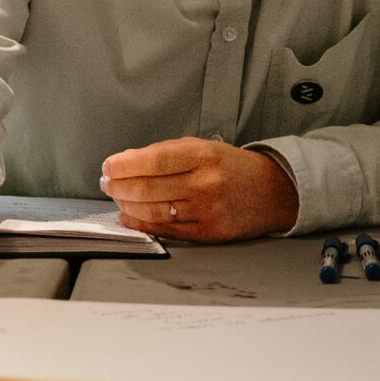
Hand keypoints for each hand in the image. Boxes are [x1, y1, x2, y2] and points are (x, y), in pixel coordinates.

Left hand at [100, 138, 298, 241]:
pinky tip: (129, 216)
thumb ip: (164, 153)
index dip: (124, 165)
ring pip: (153, 211)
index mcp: (203, 156)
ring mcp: (208, 211)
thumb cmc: (230, 166)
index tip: (108, 166)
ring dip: (126, 205)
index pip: (153, 160)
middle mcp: (206, 184)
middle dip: (119, 186)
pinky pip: (167, 230)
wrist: (273, 192)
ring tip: (116, 197)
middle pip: (148, 188)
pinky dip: (141, 224)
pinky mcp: (208, 233)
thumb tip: (125, 162)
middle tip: (106, 183)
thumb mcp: (201, 147)